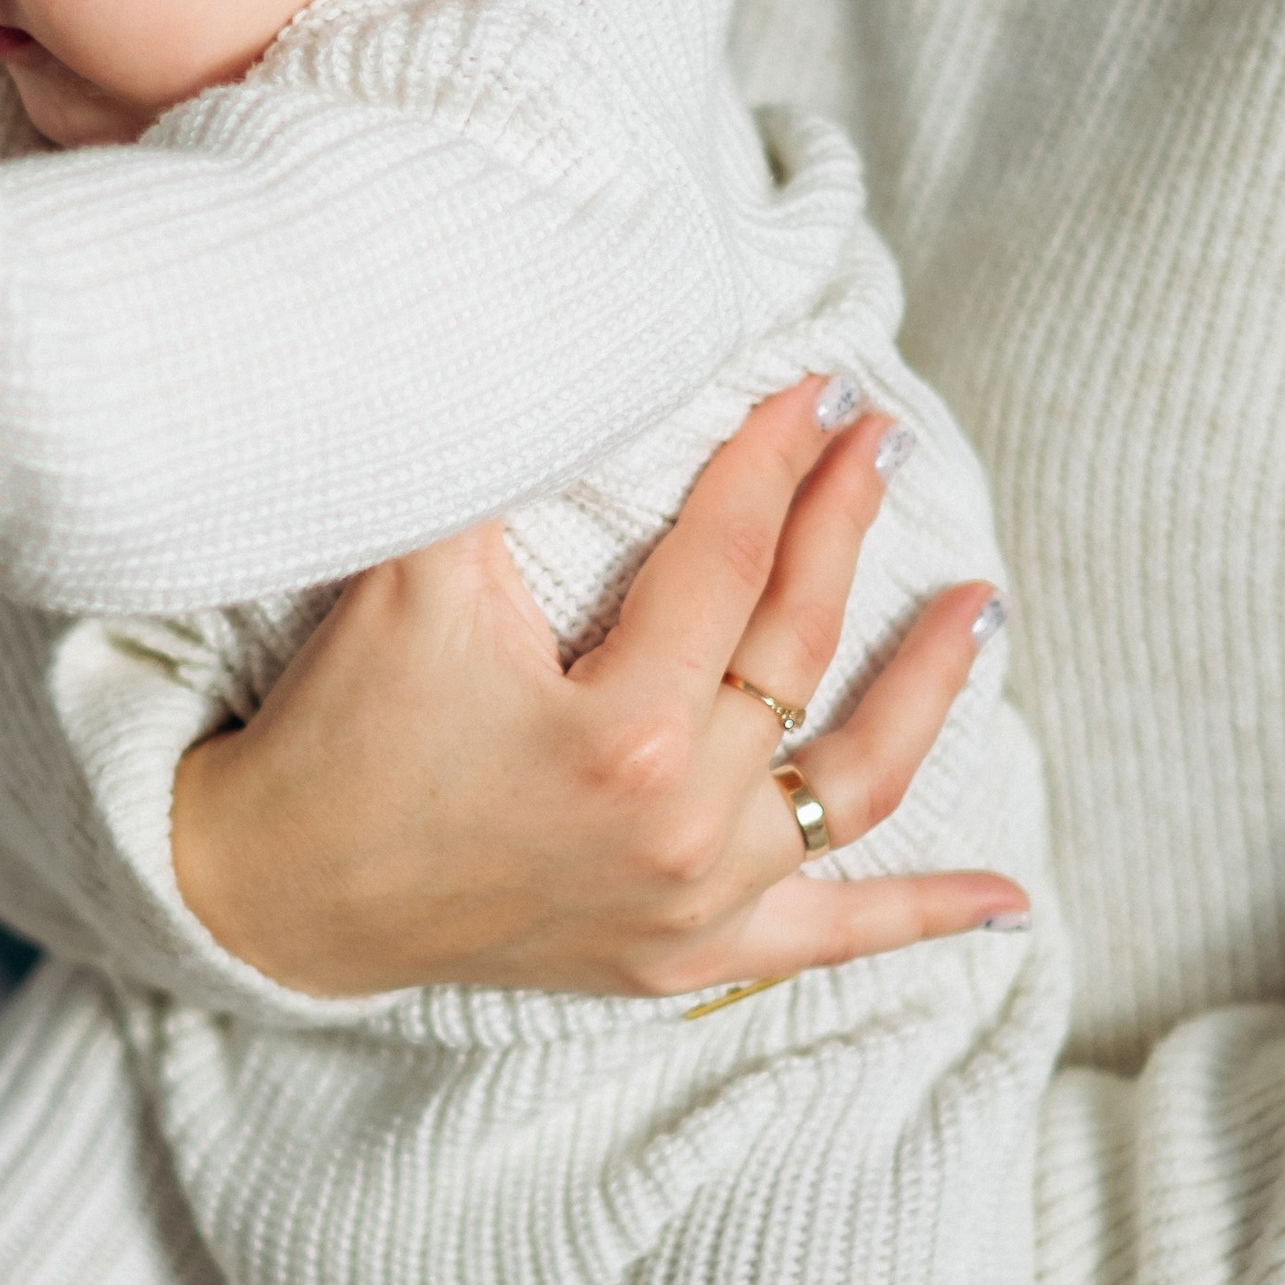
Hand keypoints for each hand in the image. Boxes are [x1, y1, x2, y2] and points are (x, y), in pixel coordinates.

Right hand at [171, 376, 1021, 997]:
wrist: (276, 890)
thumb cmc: (344, 721)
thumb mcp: (410, 568)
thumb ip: (493, 453)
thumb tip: (557, 326)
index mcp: (624, 732)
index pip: (731, 563)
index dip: (776, 464)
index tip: (814, 391)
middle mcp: (683, 827)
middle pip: (796, 651)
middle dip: (844, 528)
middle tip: (881, 439)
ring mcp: (694, 904)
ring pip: (853, 787)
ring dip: (926, 693)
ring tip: (980, 605)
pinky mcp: (684, 959)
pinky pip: (830, 941)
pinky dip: (923, 918)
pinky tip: (1007, 896)